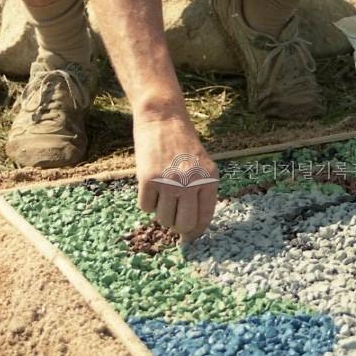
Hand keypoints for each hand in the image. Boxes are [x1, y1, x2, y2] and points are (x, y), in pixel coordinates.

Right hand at [133, 109, 218, 243]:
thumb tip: (190, 231)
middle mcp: (192, 183)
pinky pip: (145, 207)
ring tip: (161, 191)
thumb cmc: (181, 143)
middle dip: (176, 226)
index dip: (195, 232)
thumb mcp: (201, 165)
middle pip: (183, 225)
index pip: (204, 218)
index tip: (188, 238)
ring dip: (160, 211)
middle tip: (171, 216)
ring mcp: (170, 182)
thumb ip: (199, 193)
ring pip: (163, 218)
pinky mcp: (149, 179)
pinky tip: (150, 182)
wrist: (162, 117)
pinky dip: (146, 200)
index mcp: (209, 179)